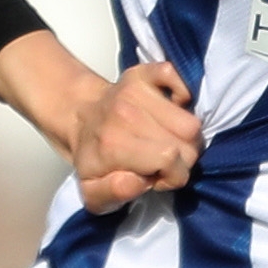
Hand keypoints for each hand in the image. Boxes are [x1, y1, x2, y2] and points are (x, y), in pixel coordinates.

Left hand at [0, 33, 200, 209]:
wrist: (77, 118)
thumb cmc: (91, 159)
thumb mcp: (92, 192)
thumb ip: (113, 193)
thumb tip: (139, 180)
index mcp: (114, 144)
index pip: (171, 158)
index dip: (171, 176)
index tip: (156, 177)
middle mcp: (126, 113)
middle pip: (189, 140)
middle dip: (182, 159)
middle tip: (160, 162)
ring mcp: (134, 90)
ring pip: (191, 120)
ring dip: (184, 137)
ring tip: (164, 142)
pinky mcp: (142, 73)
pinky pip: (174, 75)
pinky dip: (181, 94)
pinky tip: (169, 112)